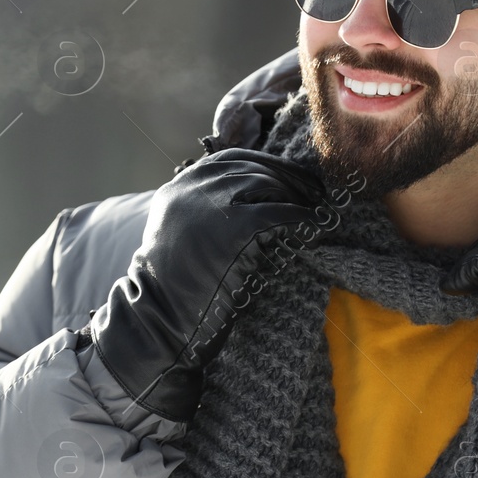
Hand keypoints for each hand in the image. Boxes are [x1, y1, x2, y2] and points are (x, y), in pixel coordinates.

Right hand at [87, 148, 330, 421]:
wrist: (159, 318)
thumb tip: (257, 196)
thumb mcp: (183, 232)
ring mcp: (213, 205)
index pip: (235, 159)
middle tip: (317, 193)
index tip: (293, 177)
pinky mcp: (235, 228)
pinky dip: (301, 218)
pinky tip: (314, 225)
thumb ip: (207, 209)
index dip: (270, 166)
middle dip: (291, 179)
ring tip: (319, 207)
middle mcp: (194, 188)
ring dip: (300, 195)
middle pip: (256, 169)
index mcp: (181, 186)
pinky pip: (280, 214)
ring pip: (270, 185)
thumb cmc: (176, 286)